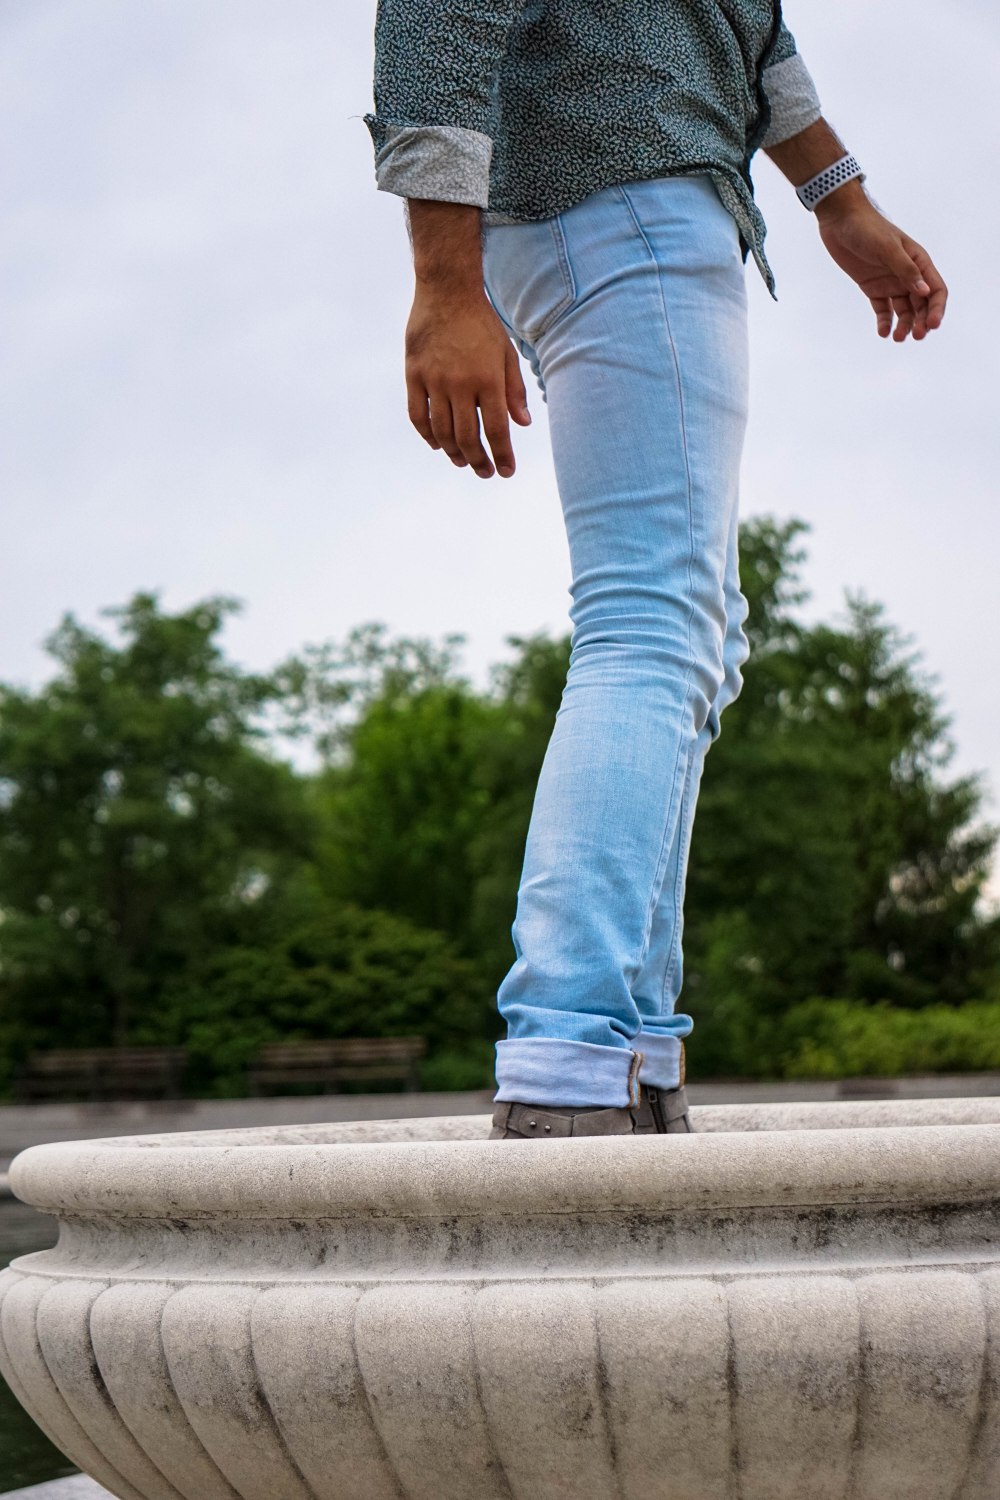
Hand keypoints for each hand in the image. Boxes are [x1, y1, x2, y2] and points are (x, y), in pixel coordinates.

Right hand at [405, 285, 530, 478]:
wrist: (446, 291)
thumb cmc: (481, 323)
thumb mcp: (506, 353)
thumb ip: (515, 390)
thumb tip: (522, 423)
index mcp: (488, 379)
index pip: (497, 430)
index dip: (502, 455)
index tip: (506, 471)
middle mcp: (460, 383)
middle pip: (468, 437)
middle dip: (478, 461)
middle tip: (485, 472)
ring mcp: (434, 380)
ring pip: (442, 431)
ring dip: (453, 452)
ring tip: (463, 461)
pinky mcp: (414, 374)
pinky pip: (418, 415)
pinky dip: (427, 435)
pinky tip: (438, 444)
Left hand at [815, 184, 947, 341]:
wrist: (840, 220)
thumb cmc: (867, 228)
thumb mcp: (887, 248)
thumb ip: (905, 270)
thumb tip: (924, 292)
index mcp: (918, 262)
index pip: (935, 290)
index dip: (936, 309)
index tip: (931, 325)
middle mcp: (907, 274)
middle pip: (921, 305)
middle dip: (921, 322)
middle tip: (915, 336)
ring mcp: (890, 282)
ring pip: (903, 311)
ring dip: (904, 325)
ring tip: (896, 338)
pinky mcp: (872, 288)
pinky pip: (882, 310)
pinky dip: (884, 322)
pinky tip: (882, 332)